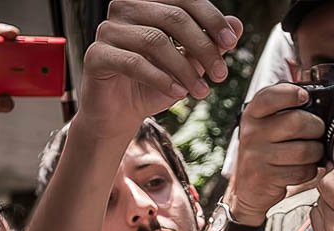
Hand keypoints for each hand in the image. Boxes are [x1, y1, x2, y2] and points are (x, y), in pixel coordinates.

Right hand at [78, 0, 241, 139]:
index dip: (210, 19)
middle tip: (221, 74)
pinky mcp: (96, 54)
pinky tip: (179, 93)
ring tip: (201, 91)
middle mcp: (124, 7)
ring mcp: (107, 29)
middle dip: (203, 47)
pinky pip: (134, 62)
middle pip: (172, 17)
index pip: (183, 0)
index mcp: (147, 2)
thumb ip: (209, 43)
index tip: (231, 43)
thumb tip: (237, 25)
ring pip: (155, 40)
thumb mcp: (188, 64)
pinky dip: (161, 79)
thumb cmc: (155, 84)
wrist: (120, 115)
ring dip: (184, 68)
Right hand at [226, 84, 324, 221]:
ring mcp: (257, 155)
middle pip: (297, 122)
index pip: (271, 96)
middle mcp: (252, 132)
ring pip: (304, 150)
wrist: (249, 189)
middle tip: (318, 132)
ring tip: (313, 153)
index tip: (304, 98)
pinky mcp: (266, 176)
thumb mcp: (266, 127)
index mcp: (253, 114)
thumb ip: (284, 111)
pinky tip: (304, 168)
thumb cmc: (266, 152)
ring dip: (316, 152)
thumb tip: (315, 99)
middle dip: (316, 127)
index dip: (292, 93)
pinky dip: (310, 171)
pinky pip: (301, 171)